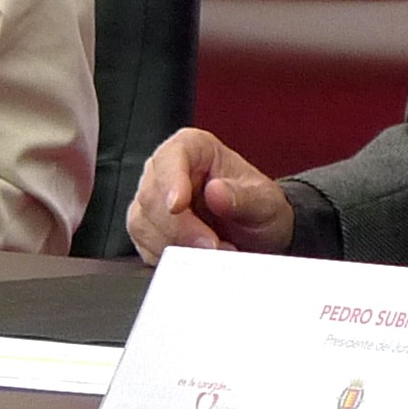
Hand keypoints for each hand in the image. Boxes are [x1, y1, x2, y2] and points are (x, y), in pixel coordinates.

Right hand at [126, 127, 294, 264]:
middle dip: (180, 227)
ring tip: (214, 252)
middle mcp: (167, 170)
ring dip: (177, 246)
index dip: (171, 181)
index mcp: (194, 148)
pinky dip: (170, 260)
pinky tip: (196, 260)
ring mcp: (154, 202)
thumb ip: (242, 197)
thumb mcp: (265, 201)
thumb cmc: (259, 206)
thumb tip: (215, 192)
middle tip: (212, 244)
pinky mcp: (149, 232)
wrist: (259, 235)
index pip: (171, 157)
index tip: (178, 205)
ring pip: (143, 224)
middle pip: (151, 195)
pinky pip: (145, 248)